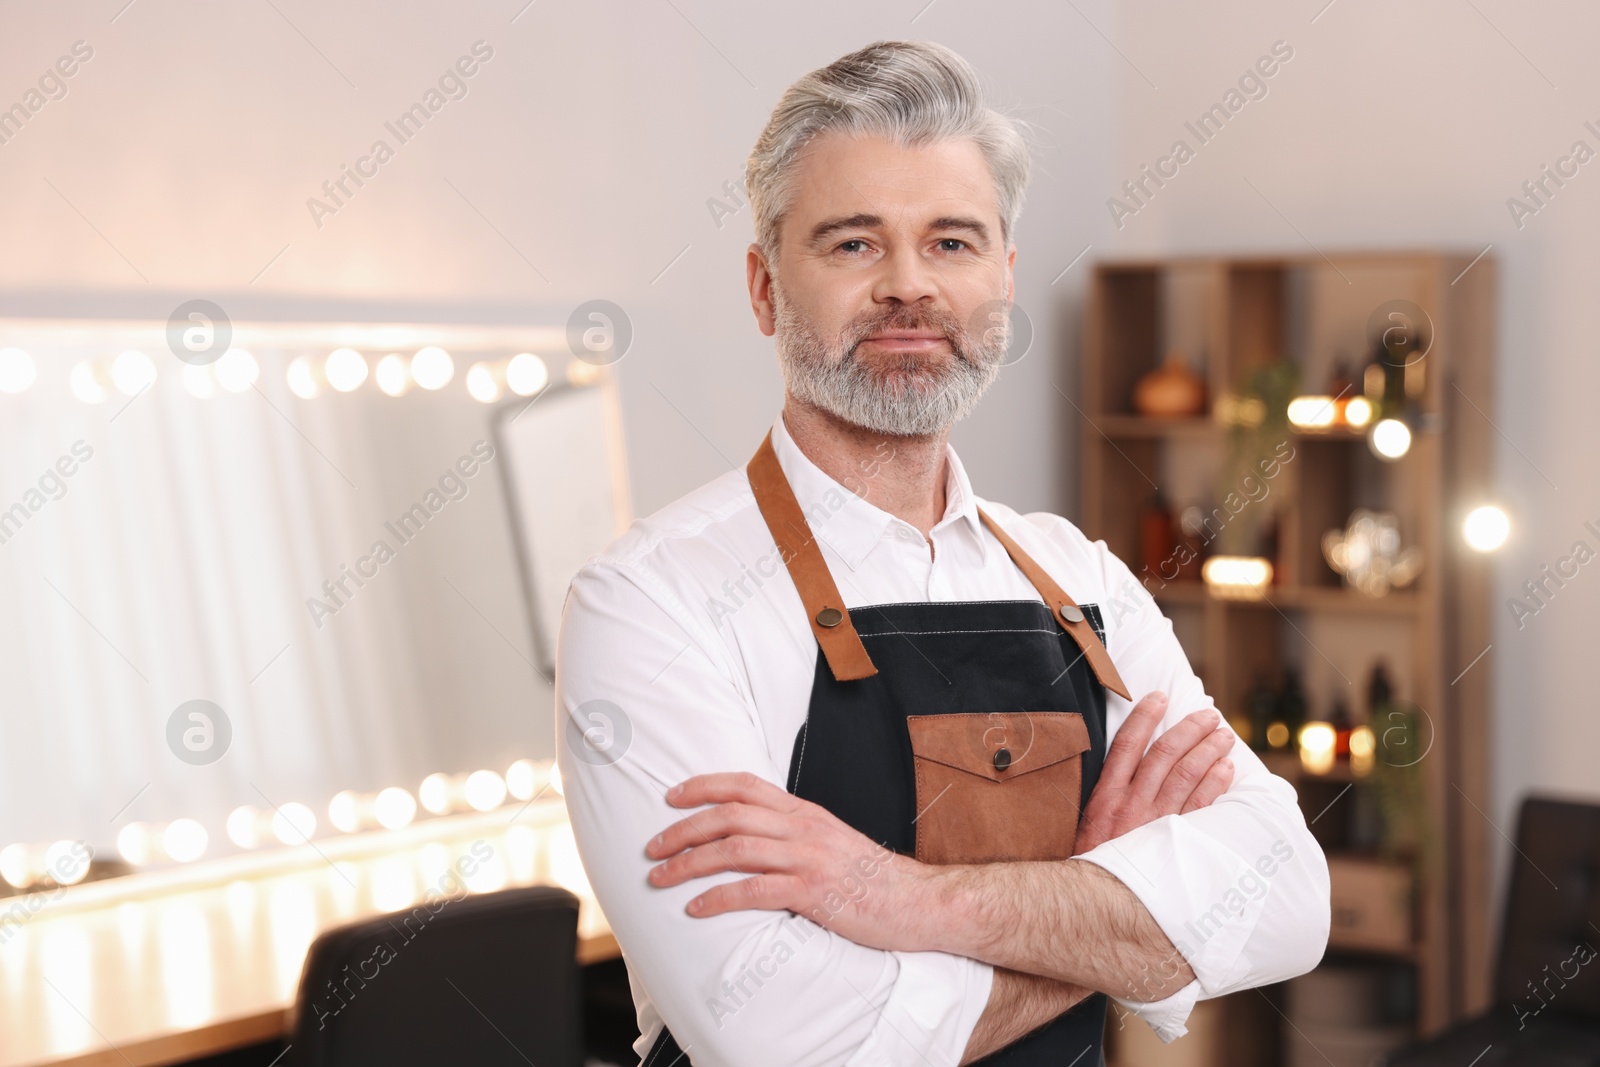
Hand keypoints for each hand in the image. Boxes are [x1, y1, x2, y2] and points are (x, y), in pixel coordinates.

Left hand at [645, 772, 926, 950]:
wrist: (921, 903)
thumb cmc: (874, 880)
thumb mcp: (833, 843)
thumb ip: (797, 835)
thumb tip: (755, 838)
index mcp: (806, 813)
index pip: (746, 785)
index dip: (704, 786)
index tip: (671, 796)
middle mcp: (804, 828)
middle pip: (730, 815)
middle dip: (683, 829)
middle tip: (653, 847)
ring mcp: (809, 859)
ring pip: (734, 849)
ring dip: (689, 863)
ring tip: (661, 878)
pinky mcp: (814, 893)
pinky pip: (755, 890)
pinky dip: (719, 898)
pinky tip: (696, 908)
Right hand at [1074, 692, 1234, 854]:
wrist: (1093, 905)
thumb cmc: (1087, 865)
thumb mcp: (1085, 826)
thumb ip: (1105, 798)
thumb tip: (1124, 768)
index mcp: (1106, 796)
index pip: (1128, 744)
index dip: (1144, 716)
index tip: (1160, 697)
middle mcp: (1132, 805)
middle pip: (1165, 754)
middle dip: (1189, 729)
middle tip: (1208, 716)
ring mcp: (1156, 824)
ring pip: (1188, 775)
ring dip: (1209, 751)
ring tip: (1224, 736)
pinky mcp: (1175, 843)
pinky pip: (1202, 807)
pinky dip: (1216, 784)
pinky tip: (1226, 769)